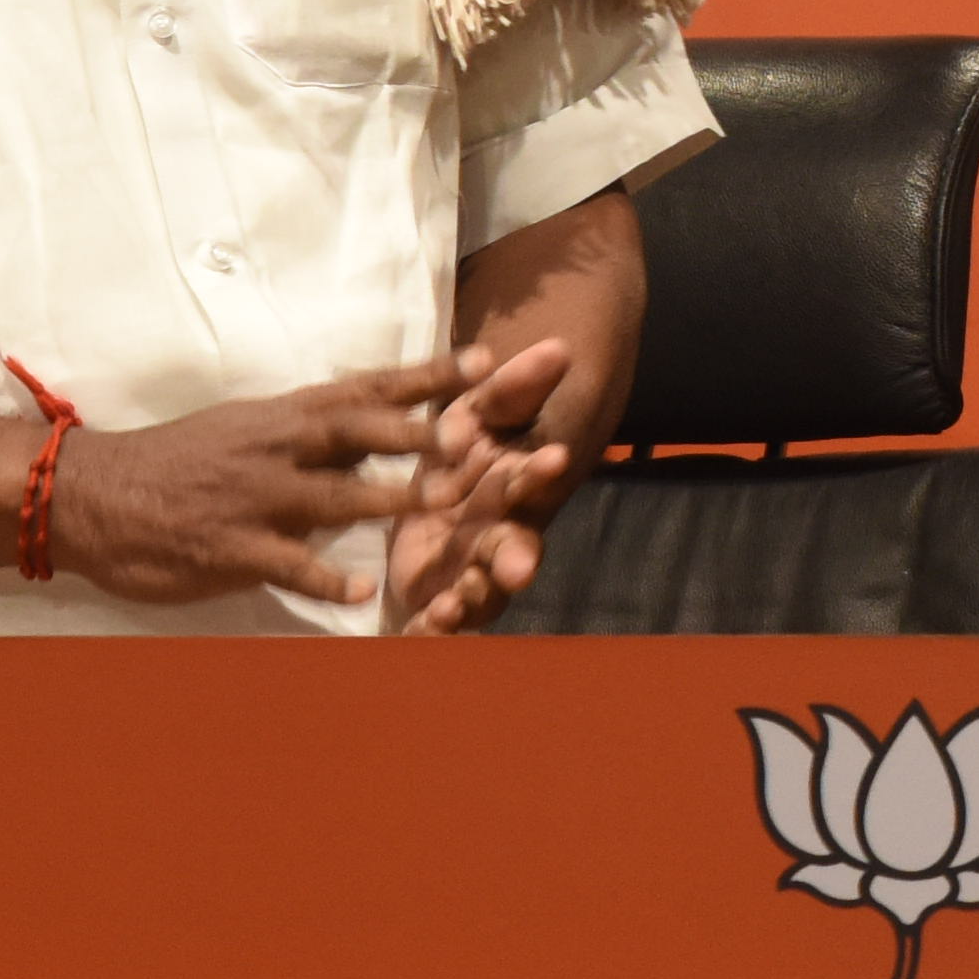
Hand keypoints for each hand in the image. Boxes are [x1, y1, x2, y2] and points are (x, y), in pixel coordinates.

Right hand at [43, 357, 491, 612]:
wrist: (92, 493)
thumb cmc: (179, 460)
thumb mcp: (248, 427)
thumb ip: (314, 430)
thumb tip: (378, 423)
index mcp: (285, 416)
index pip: (367, 387)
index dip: (427, 375)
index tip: (484, 361)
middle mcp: (277, 448)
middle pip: (358, 431)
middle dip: (417, 432)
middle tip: (473, 435)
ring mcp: (255, 498)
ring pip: (334, 496)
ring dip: (388, 499)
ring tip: (439, 505)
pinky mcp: (231, 548)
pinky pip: (287, 564)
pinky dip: (325, 579)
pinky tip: (361, 593)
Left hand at [379, 338, 582, 635]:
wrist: (447, 482)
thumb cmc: (476, 438)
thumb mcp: (490, 407)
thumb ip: (518, 385)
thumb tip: (557, 347)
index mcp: (513, 483)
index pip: (530, 476)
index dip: (539, 469)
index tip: (552, 456)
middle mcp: (499, 530)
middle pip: (512, 545)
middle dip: (515, 557)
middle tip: (518, 567)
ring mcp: (470, 567)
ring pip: (479, 590)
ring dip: (471, 600)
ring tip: (453, 605)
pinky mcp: (436, 593)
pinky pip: (439, 619)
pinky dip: (433, 628)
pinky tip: (421, 632)